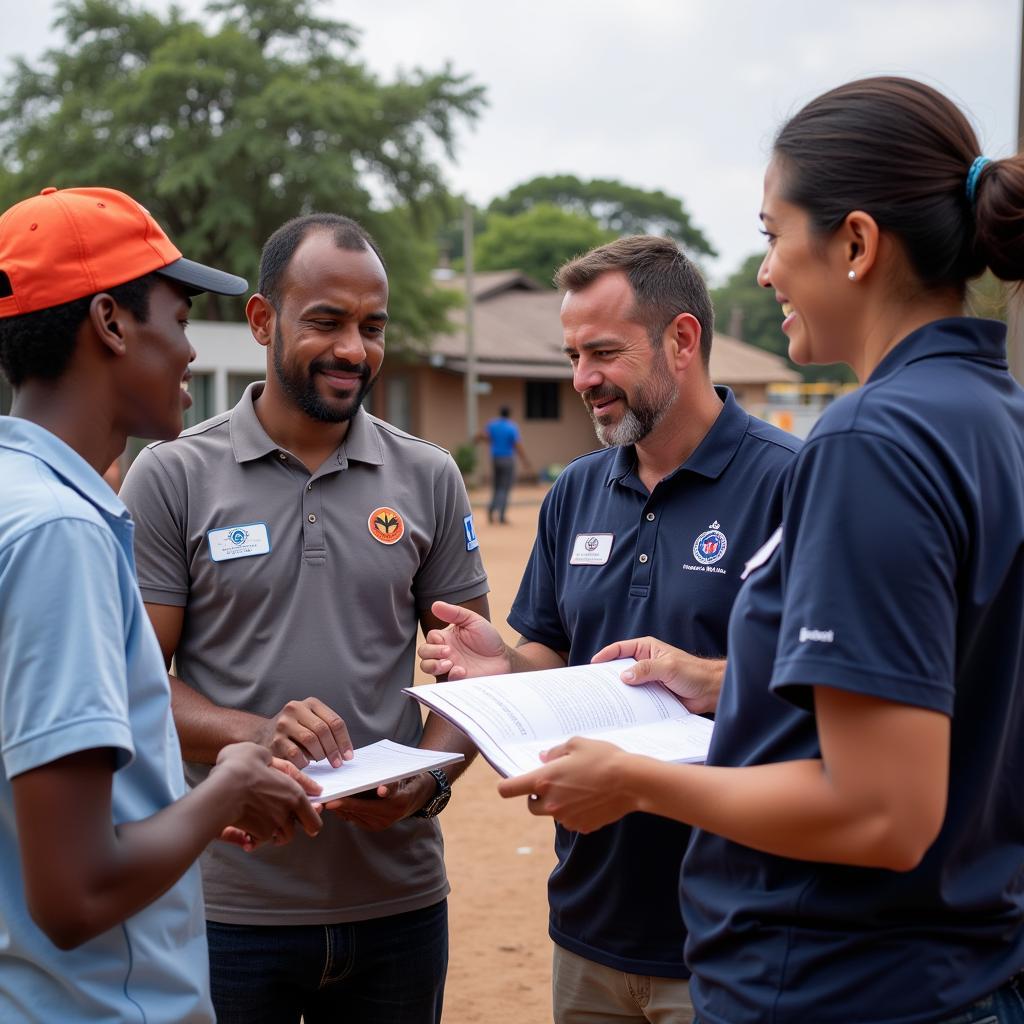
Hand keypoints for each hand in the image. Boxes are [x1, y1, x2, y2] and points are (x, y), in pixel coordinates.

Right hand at [212, 742, 322, 846]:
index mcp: (294, 792)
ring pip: (281, 836)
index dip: (314, 814)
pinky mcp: (259, 835)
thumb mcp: (258, 752)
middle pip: (298, 828)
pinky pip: (260, 841)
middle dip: (291, 827)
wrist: (223, 790)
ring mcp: (274, 824)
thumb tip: (266, 760)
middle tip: (283, 825)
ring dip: (274, 834)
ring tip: (264, 829)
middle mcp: (288, 811)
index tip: (314, 815)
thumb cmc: (240, 767)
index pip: (312, 812)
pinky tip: (245, 836)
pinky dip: (254, 840)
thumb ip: (267, 759)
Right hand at [252, 697, 353, 768]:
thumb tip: (346, 753)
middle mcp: (296, 708)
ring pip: (310, 740)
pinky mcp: (275, 739)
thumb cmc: (296, 730)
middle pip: (323, 730)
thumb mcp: (313, 722)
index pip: (335, 721)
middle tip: (337, 763)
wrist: (263, 733)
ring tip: (320, 760)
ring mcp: (284, 723)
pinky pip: (296, 753)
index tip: (348, 756)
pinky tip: (305, 762)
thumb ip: (328, 730)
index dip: (344, 740)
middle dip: (333, 749)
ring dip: (319, 754)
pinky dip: (304, 761)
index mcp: (311, 703)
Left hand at [324, 772, 434, 831]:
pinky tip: (333, 802)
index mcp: (397, 803)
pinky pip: (354, 818)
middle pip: (356, 810)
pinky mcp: (374, 826)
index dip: (350, 803)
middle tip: (319, 799)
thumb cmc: (410, 778)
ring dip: (338, 808)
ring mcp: (380, 824)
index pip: (367, 803)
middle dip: (338, 804)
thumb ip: (393, 784)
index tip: (334, 802)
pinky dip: (343, 810)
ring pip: (353, 815)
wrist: (420, 794)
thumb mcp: (405, 775)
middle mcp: (388, 817)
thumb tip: (381, 790)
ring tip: (321, 799)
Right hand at [418, 601, 509, 679]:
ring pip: (428, 669)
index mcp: (446, 639)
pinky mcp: (457, 680)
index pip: (429, 639)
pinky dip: (450, 676)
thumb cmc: (488, 639)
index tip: (443, 640)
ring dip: (434, 666)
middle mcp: (445, 654)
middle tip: (448, 652)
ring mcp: (449, 668)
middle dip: (431, 653)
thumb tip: (435, 604)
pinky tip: (461, 671)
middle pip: (424, 655)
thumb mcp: (472, 620)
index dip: (432, 641)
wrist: (504, 657)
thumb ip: (454, 613)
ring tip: (449, 663)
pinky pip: (445, 682)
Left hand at [497, 738, 638, 833]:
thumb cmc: (603, 758)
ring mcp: (566, 819)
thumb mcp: (576, 744)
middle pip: (530, 805)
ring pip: (553, 813)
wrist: (631, 782)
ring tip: (580, 787)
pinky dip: (576, 811)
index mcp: (544, 780)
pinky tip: (592, 798)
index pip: (508, 789)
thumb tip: (542, 758)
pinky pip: (571, 820)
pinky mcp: (582, 827)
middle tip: (556, 781)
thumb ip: (554, 752)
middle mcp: (551, 804)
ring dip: (559, 803)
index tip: (513, 782)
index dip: (506, 785)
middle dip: (538, 795)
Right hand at [591, 637, 722, 713]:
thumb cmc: (694, 672)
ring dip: (619, 692)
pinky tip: (622, 710)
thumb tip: (624, 676)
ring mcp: (648, 679)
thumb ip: (646, 669)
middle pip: (620, 668)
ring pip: (628, 685)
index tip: (592, 664)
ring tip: (604, 701)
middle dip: (608, 676)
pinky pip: (637, 698)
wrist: (711, 690)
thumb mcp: (667, 667)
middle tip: (593, 686)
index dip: (605, 655)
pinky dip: (630, 703)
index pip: (620, 649)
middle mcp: (645, 663)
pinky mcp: (653, 694)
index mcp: (646, 649)